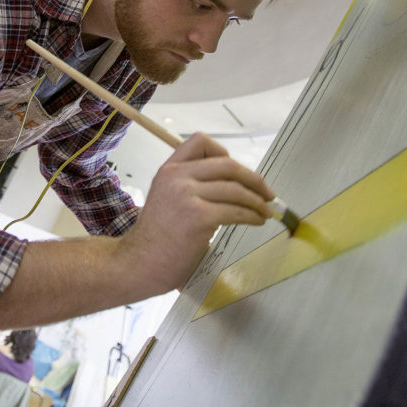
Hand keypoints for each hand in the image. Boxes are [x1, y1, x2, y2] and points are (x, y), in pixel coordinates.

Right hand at [119, 132, 274, 293]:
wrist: (138, 264)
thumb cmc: (155, 239)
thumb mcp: (165, 198)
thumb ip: (189, 185)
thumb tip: (231, 185)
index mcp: (168, 169)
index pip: (201, 142)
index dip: (225, 153)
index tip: (237, 173)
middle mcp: (177, 177)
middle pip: (227, 165)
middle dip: (254, 179)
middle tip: (267, 192)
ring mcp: (187, 196)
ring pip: (236, 189)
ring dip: (258, 201)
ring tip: (265, 211)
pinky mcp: (199, 217)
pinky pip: (236, 211)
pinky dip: (253, 216)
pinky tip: (256, 221)